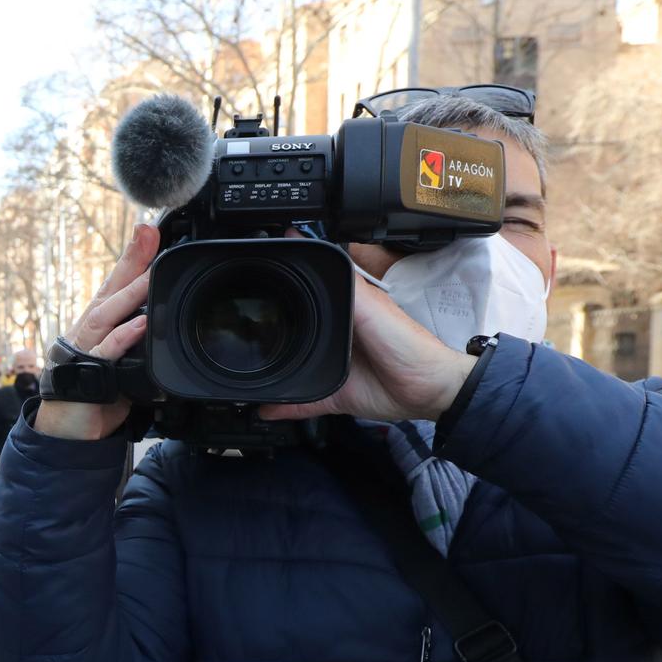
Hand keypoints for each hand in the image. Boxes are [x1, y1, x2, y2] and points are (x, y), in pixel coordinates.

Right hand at [34, 223, 158, 440]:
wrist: (69, 430)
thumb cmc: (95, 394)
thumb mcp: (123, 362)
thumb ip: (139, 342)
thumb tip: (162, 323)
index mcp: (98, 325)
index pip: (115, 285)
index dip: (131, 257)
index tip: (148, 230)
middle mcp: (89, 331)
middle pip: (109, 290)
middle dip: (130, 262)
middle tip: (149, 235)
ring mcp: (85, 350)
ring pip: (107, 315)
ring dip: (129, 294)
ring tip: (150, 276)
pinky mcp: (87, 374)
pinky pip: (105, 352)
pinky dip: (122, 338)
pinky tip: (138, 326)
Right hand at [256, 266, 475, 424]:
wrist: (426, 391)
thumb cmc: (409, 345)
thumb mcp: (373, 308)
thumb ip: (346, 286)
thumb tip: (319, 255)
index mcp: (344, 307)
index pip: (308, 289)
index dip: (283, 280)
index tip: (253, 270)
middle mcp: (334, 333)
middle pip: (293, 326)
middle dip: (267, 326)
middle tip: (235, 323)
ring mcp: (329, 364)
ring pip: (291, 362)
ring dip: (270, 366)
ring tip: (242, 363)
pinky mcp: (331, 392)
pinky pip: (299, 400)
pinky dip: (281, 404)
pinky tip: (262, 406)